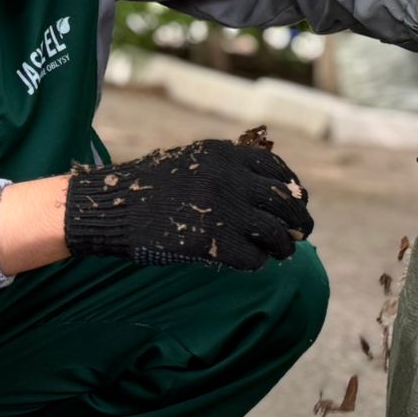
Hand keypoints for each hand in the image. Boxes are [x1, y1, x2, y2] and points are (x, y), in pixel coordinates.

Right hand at [64, 139, 312, 271]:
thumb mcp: (193, 160)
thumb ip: (227, 168)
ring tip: (284, 251)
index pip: (276, 169)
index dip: (292, 187)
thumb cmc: (151, 186)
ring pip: (275, 232)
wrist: (114, 205)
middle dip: (299, 218)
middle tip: (303, 231)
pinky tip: (254, 262)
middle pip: (284, 200)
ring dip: (284, 245)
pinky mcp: (213, 242)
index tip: (297, 200)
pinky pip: (253, 257)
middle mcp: (230, 178)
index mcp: (226, 154)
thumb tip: (267, 187)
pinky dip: (258, 262)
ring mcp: (223, 210)